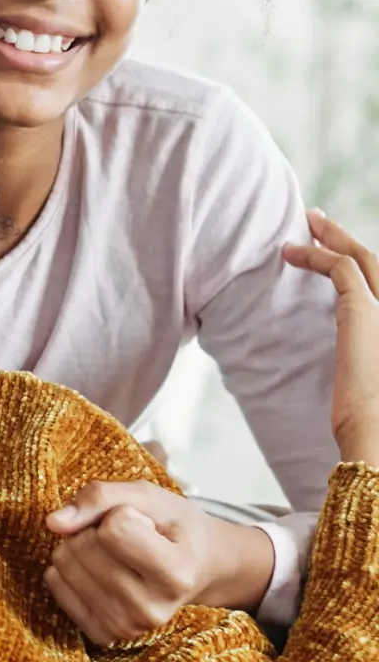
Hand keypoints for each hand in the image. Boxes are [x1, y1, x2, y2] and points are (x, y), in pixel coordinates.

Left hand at [44, 481, 273, 643]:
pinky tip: (99, 570)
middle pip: (84, 546)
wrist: (197, 568)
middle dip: (96, 528)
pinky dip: (68, 566)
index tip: (145, 524)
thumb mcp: (148, 497)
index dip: (121, 513)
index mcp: (176, 574)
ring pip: (64, 563)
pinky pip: (54, 583)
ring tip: (116, 553)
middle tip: (128, 538)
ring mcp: (127, 627)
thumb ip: (100, 497)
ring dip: (80, 545)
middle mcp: (153, 610)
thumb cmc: (172, 527)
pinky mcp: (102, 633)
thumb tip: (53, 523)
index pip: (113, 528)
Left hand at [284, 208, 378, 467]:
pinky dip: (316, 256)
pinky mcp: (367, 312)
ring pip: (362, 259)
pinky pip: (340, 270)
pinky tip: (291, 252)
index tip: (332, 250)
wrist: (378, 440)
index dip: (359, 263)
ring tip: (306, 224)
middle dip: (346, 239)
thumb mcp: (367, 381)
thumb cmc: (372, 427)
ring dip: (332, 238)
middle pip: (377, 264)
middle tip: (318, 221)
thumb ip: (362, 355)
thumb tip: (348, 349)